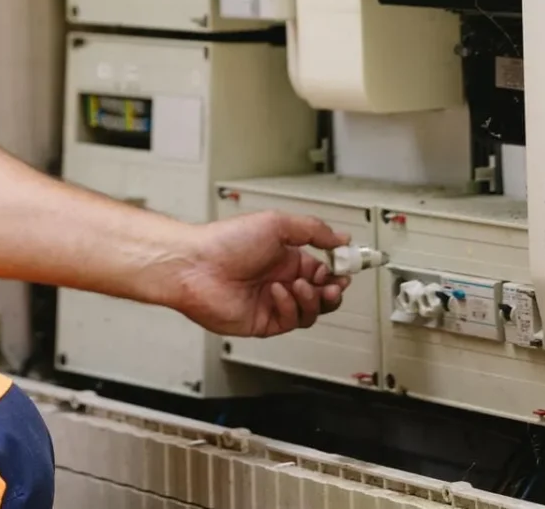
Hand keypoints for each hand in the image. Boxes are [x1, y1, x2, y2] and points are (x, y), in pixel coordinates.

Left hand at [168, 212, 346, 337]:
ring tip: (300, 285)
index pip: (323, 267)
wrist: (194, 266)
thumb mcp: (277, 223)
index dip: (338, 269)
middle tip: (335, 284)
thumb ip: (313, 230)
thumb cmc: (225, 240)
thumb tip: (341, 237)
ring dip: (312, 299)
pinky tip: (278, 293)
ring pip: (310, 311)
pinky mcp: (263, 322)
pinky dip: (290, 308)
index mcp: (285, 256)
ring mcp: (272, 302)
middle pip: (321, 293)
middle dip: (333, 290)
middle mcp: (280, 279)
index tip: (349, 266)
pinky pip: (290, 321)